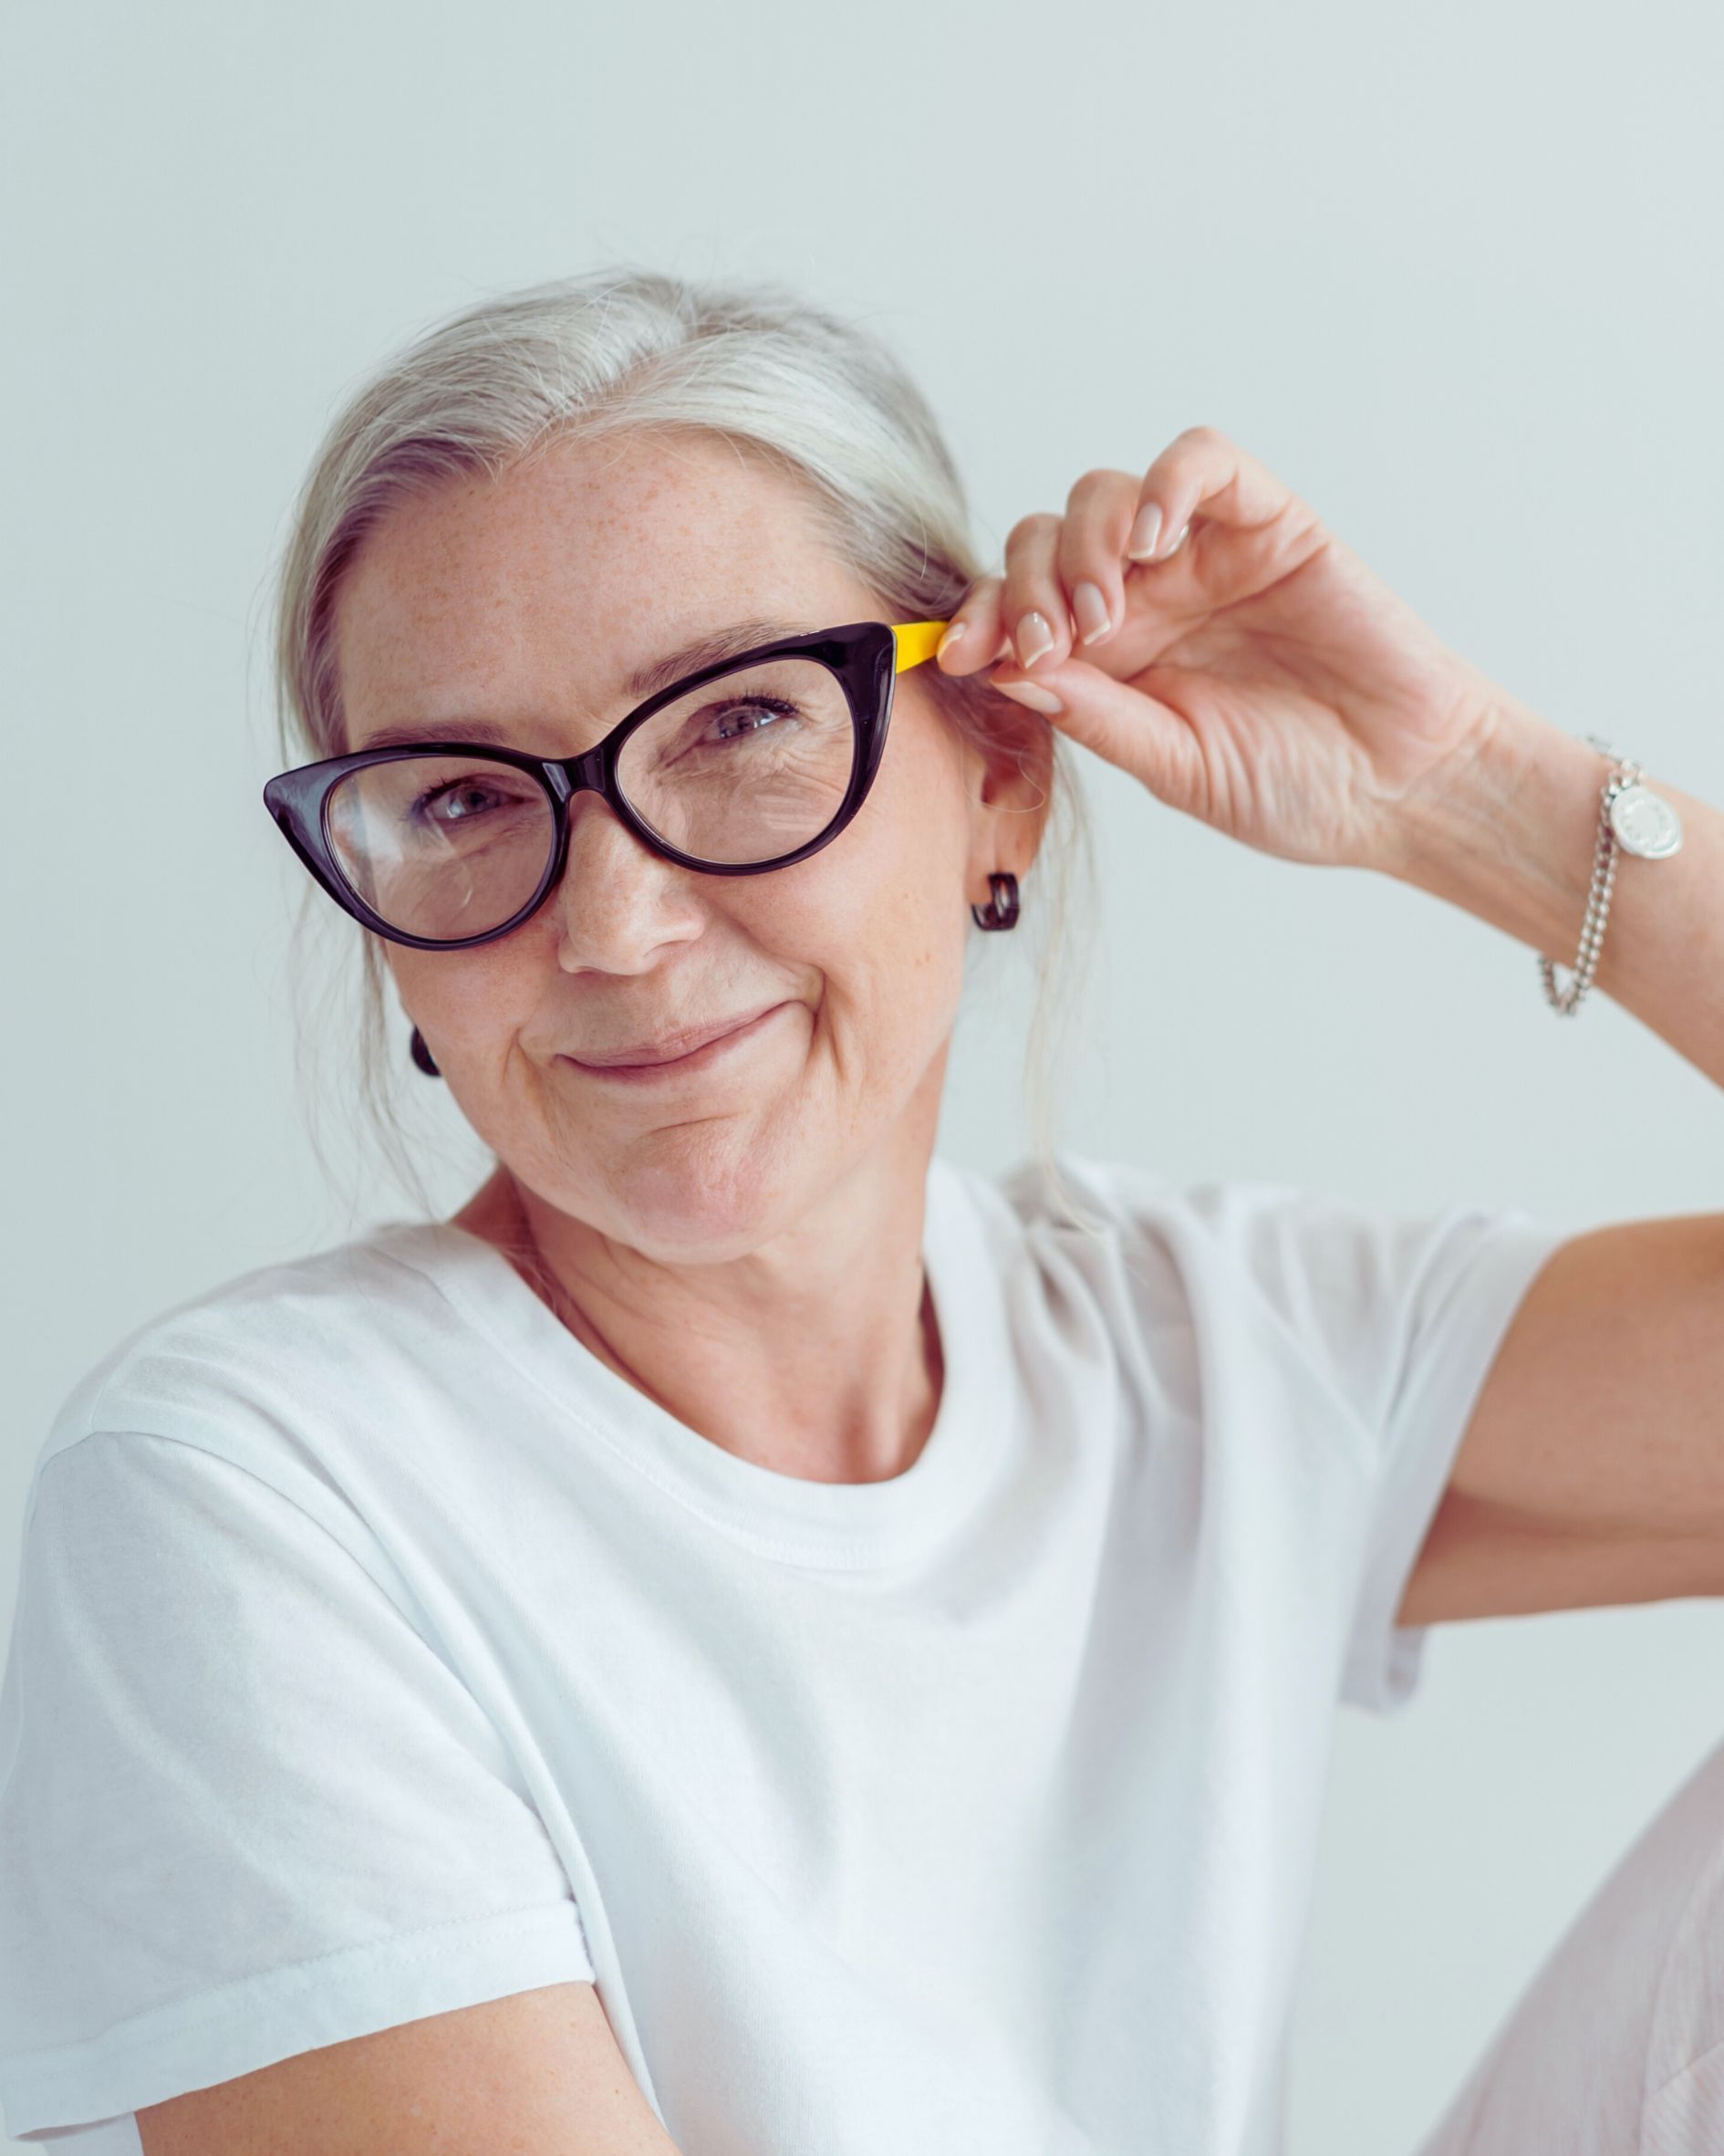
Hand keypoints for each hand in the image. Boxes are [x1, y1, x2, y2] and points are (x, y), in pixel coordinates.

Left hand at [936, 425, 1508, 871]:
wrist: (1401, 786)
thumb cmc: (1293, 788)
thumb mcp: (1174, 765)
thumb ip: (1095, 716)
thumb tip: (1002, 672)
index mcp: (1108, 661)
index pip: (1017, 610)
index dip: (978, 619)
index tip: (956, 654)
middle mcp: (1144, 598)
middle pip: (1043, 541)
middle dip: (1026, 587)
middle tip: (1052, 645)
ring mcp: (1202, 555)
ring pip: (1105, 495)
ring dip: (1084, 544)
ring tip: (1108, 614)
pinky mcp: (1267, 520)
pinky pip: (1201, 462)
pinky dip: (1165, 484)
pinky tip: (1155, 541)